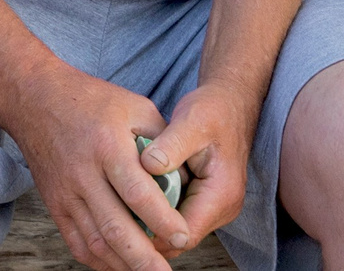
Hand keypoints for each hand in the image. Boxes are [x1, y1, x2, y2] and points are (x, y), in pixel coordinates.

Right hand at [0, 65, 190, 270]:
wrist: (37, 100)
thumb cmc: (93, 101)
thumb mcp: (135, 106)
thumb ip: (162, 140)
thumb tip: (186, 177)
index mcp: (107, 146)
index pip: (137, 192)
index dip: (162, 219)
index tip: (184, 236)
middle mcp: (84, 174)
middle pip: (114, 227)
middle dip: (143, 257)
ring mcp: (65, 193)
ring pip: (95, 241)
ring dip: (123, 265)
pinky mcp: (54, 205)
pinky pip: (76, 243)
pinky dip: (98, 261)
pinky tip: (119, 267)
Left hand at [136, 78, 257, 252]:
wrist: (230, 103)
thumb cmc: (213, 110)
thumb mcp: (191, 121)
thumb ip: (171, 145)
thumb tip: (147, 165)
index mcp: (222, 194)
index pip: (183, 235)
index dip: (151, 232)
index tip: (120, 219)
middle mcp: (223, 207)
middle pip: (179, 239)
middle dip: (148, 231)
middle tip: (114, 216)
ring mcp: (215, 207)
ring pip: (177, 231)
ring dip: (152, 223)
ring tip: (121, 208)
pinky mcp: (205, 202)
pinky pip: (178, 217)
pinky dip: (158, 212)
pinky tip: (136, 198)